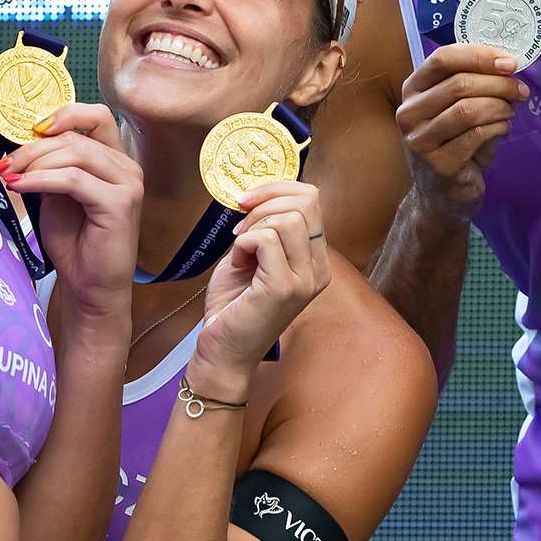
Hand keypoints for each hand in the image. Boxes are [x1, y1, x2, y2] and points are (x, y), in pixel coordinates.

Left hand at [0, 103, 140, 331]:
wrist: (90, 288)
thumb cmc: (75, 245)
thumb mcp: (58, 196)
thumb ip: (51, 168)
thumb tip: (22, 147)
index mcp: (115, 161)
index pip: (97, 116)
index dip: (65, 114)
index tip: (32, 130)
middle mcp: (127, 167)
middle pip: (76, 137)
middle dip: (33, 148)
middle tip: (5, 165)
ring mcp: (128, 184)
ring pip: (75, 153)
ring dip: (35, 163)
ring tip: (10, 178)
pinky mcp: (120, 203)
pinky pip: (74, 179)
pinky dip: (41, 179)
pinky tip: (21, 186)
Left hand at [189, 181, 330, 392]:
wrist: (222, 351)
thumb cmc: (233, 306)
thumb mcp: (253, 257)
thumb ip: (266, 229)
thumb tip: (260, 193)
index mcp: (315, 261)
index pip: (313, 201)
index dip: (278, 189)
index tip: (248, 201)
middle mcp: (318, 270)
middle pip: (307, 203)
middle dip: (266, 201)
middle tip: (239, 225)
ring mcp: (304, 280)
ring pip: (288, 219)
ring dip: (253, 226)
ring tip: (239, 251)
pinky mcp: (283, 288)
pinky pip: (265, 239)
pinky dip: (243, 244)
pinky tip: (237, 264)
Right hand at [395, 42, 527, 223]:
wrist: (442, 195)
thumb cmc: (454, 143)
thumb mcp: (457, 108)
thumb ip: (475, 84)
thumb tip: (508, 67)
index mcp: (413, 90)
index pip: (442, 58)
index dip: (479, 55)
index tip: (509, 62)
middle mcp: (409, 113)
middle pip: (459, 84)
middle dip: (498, 84)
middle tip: (520, 90)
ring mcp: (420, 141)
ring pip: (468, 110)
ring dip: (499, 107)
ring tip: (510, 112)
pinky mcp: (439, 164)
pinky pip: (477, 135)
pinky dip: (498, 128)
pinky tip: (503, 130)